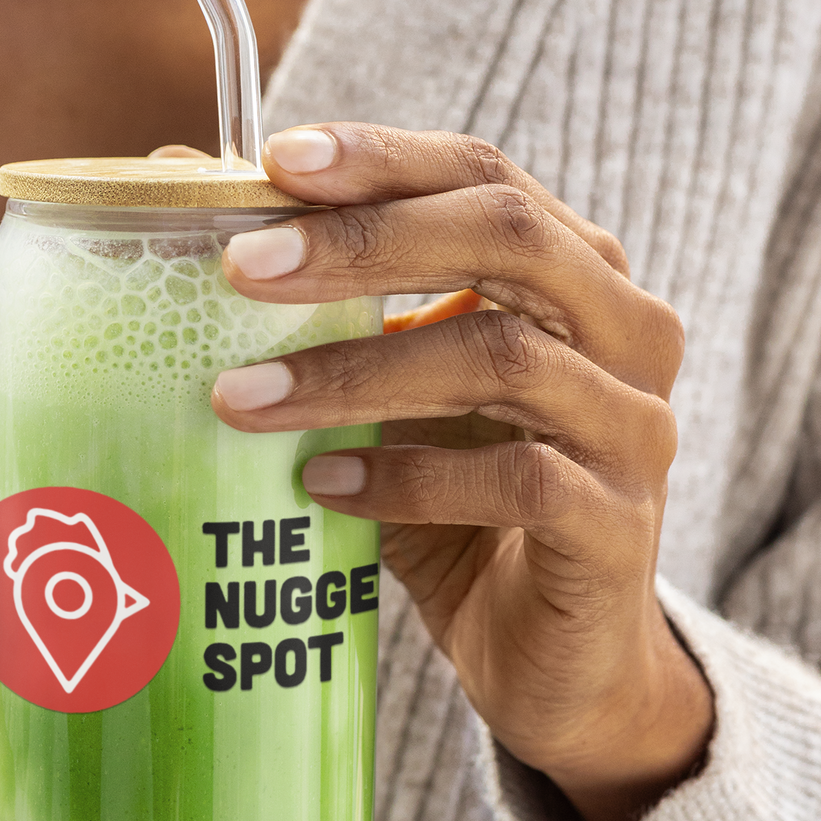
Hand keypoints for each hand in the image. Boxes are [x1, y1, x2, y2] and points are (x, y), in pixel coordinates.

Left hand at [212, 124, 712, 820]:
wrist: (558, 659)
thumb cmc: (464, 503)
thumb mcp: (392, 396)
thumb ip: (323, 304)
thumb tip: (188, 176)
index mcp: (576, 271)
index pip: (486, 176)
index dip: (386, 160)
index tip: (279, 160)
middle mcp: (627, 330)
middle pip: (508, 237)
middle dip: (368, 242)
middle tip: (244, 265)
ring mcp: (633, 427)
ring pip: (504, 358)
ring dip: (357, 372)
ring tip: (242, 396)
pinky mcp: (617, 525)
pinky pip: (515, 479)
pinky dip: (407, 477)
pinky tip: (320, 488)